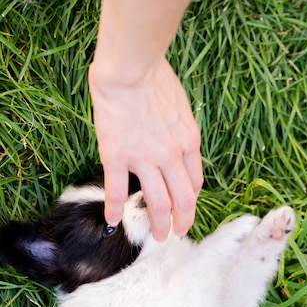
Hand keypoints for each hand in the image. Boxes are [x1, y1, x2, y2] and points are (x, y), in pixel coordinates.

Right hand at [88, 57, 202, 240]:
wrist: (131, 68)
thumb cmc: (155, 77)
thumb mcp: (181, 105)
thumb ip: (180, 127)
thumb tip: (177, 136)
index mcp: (189, 143)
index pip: (195, 182)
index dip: (191, 200)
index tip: (186, 207)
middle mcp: (171, 157)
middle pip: (182, 199)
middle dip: (182, 220)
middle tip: (177, 232)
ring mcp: (145, 160)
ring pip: (157, 203)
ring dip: (159, 224)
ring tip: (157, 237)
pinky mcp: (117, 157)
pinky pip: (116, 190)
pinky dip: (113, 208)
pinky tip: (111, 220)